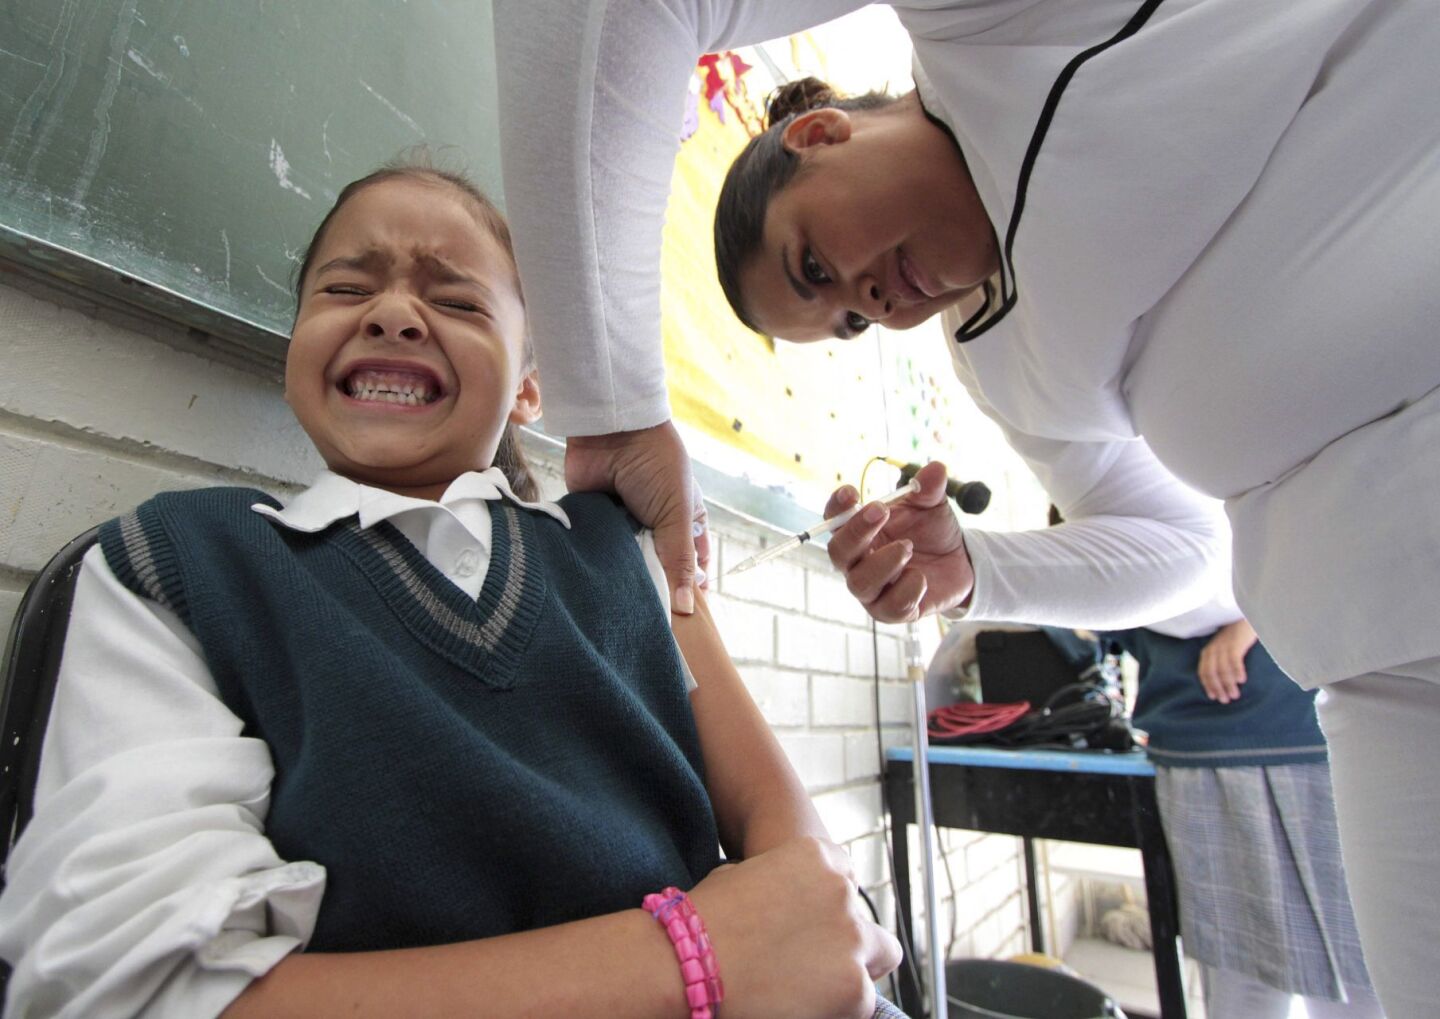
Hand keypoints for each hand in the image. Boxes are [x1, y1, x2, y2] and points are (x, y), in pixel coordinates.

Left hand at [566, 421, 708, 612]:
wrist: (611, 430)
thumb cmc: (656, 464)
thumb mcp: (677, 513)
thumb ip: (680, 560)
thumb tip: (687, 608)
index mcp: (684, 520)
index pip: (692, 563)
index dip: (690, 588)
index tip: (684, 619)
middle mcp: (655, 525)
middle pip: (657, 568)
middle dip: (654, 586)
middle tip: (649, 617)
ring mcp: (624, 525)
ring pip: (627, 564)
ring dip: (625, 576)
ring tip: (623, 604)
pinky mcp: (595, 523)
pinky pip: (599, 552)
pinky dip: (600, 562)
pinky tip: (598, 582)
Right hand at [688, 837, 901, 1018]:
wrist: (687, 962)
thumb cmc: (702, 919)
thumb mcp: (741, 876)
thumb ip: (778, 884)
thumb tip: (781, 907)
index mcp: (817, 855)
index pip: (846, 877)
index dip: (827, 906)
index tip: (811, 926)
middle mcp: (843, 892)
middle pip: (867, 920)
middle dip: (851, 940)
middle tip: (821, 964)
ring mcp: (852, 939)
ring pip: (879, 958)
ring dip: (852, 973)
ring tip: (814, 989)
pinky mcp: (855, 988)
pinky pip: (861, 1002)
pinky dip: (839, 1007)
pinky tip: (803, 1006)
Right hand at [824, 461, 972, 622]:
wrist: (960, 562)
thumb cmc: (933, 531)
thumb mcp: (933, 505)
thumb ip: (929, 489)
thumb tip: (935, 468)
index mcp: (860, 531)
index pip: (834, 520)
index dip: (836, 507)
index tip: (851, 492)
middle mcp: (858, 561)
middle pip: (839, 552)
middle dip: (857, 532)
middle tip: (880, 511)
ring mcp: (873, 589)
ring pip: (860, 583)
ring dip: (882, 563)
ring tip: (908, 547)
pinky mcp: (893, 610)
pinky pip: (889, 608)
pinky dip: (904, 591)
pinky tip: (921, 577)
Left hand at [1196, 618, 1257, 703]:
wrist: (1246, 617)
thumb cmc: (1237, 636)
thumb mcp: (1224, 649)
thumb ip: (1222, 661)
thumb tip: (1225, 682)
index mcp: (1208, 651)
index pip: (1204, 672)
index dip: (1208, 685)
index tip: (1214, 697)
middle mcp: (1213, 649)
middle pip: (1212, 672)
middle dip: (1218, 688)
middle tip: (1226, 700)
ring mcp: (1223, 646)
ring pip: (1223, 668)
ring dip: (1228, 683)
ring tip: (1235, 695)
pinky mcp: (1235, 643)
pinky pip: (1234, 659)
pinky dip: (1237, 670)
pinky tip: (1242, 680)